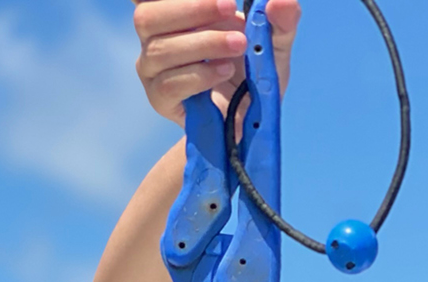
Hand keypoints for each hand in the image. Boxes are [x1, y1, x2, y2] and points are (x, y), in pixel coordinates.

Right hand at [134, 0, 301, 126]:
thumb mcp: (274, 43)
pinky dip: (200, 75)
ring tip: (239, 45)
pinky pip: (170, 84)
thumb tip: (280, 1)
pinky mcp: (160, 99)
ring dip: (204, 43)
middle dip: (191, 8)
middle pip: (147, 15)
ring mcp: (153, 69)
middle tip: (230, 7)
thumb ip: (281, 20)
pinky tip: (224, 72)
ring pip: (160, 49)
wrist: (249, 123)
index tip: (222, 0)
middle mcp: (155, 36)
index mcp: (174, 12)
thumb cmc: (254, 72)